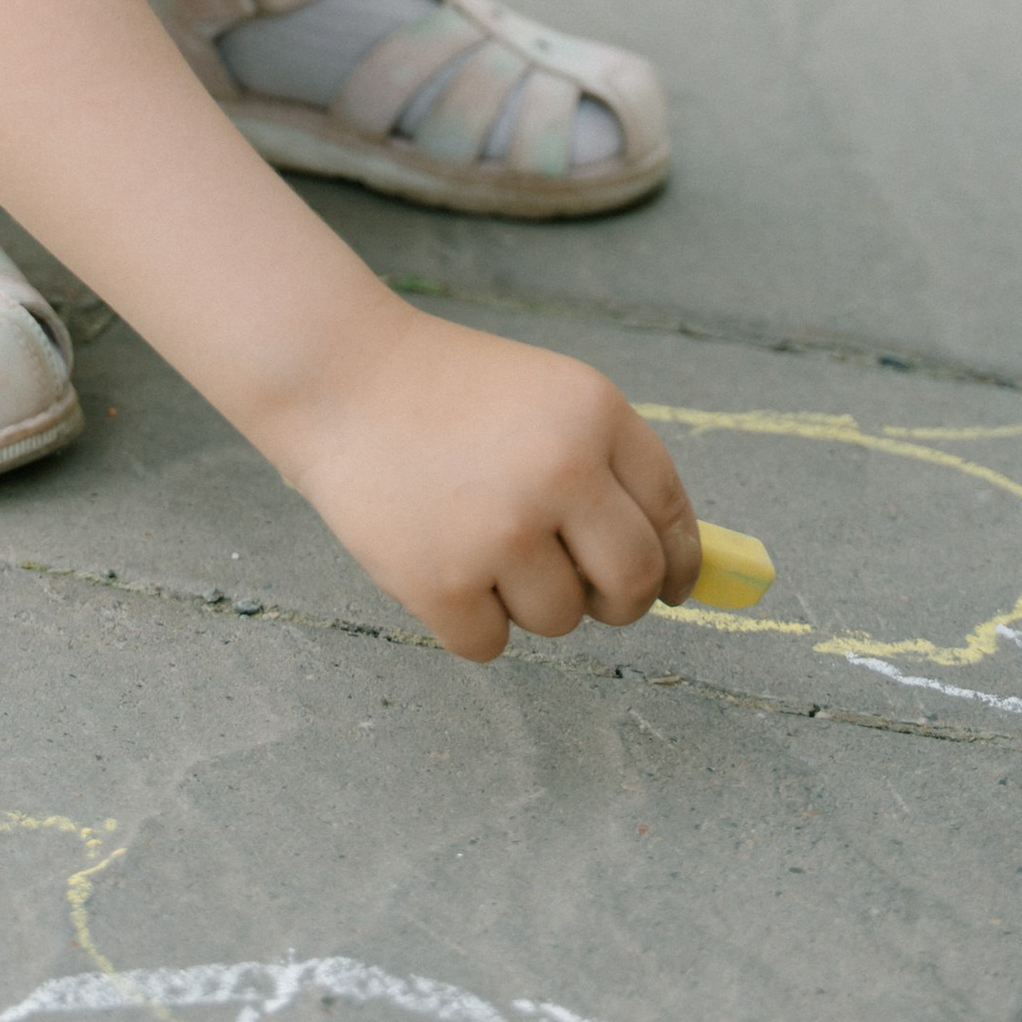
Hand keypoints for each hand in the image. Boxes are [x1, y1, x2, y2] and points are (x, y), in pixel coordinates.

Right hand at [273, 302, 700, 661]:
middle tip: (589, 595)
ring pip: (560, 619)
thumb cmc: (449, 392)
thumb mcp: (549, 398)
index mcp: (596, 416)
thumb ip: (610, 469)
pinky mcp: (443, 581)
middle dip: (619, 602)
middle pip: (633, 582)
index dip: (680, 563)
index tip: (674, 589)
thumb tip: (674, 572)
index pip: (670, 513)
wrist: (340, 377)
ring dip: (529, 603)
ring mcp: (501, 529)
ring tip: (479, 545)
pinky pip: (489, 644)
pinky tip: (439, 566)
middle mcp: (560, 471)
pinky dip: (469, 623)